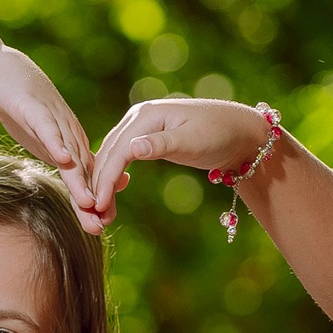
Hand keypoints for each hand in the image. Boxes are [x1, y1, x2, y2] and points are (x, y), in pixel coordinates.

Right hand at [0, 42, 104, 230]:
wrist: (4, 76)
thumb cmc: (27, 115)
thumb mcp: (49, 146)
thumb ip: (68, 167)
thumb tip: (86, 196)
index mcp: (73, 147)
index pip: (86, 180)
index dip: (93, 203)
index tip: (101, 228)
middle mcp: (69, 136)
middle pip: (83, 173)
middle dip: (91, 200)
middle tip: (100, 226)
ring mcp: (55, 123)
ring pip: (70, 154)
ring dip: (79, 179)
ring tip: (89, 202)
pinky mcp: (36, 110)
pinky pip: (48, 128)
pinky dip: (56, 143)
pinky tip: (64, 157)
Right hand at [84, 97, 275, 225]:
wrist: (238, 130)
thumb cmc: (219, 134)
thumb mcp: (192, 141)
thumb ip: (162, 144)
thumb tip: (132, 149)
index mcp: (145, 115)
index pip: (117, 151)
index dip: (105, 179)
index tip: (97, 205)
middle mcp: (138, 117)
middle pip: (108, 153)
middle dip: (98, 184)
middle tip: (93, 216)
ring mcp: (140, 127)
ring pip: (112, 156)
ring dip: (104, 183)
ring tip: (100, 211)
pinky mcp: (147, 138)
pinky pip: (122, 158)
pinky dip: (115, 176)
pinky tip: (112, 194)